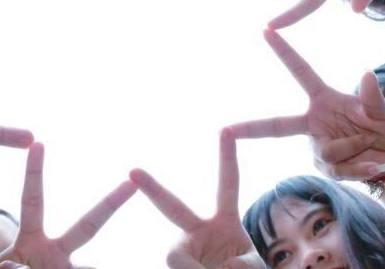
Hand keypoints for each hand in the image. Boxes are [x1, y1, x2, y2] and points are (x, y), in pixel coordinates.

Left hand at [0, 143, 136, 267]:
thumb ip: (7, 267)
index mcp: (30, 242)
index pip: (32, 200)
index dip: (33, 172)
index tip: (39, 144)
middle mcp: (55, 254)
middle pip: (88, 226)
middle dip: (110, 203)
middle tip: (132, 183)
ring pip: (86, 267)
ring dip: (54, 266)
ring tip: (37, 266)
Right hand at [131, 130, 265, 268]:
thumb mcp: (251, 267)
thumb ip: (233, 264)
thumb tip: (191, 265)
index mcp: (225, 221)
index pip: (227, 184)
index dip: (227, 157)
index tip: (225, 129)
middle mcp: (199, 231)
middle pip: (172, 207)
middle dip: (152, 188)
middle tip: (134, 171)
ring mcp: (184, 249)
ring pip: (175, 256)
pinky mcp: (173, 263)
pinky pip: (177, 268)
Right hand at [229, 31, 384, 180]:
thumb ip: (373, 96)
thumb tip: (367, 73)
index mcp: (323, 99)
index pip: (300, 71)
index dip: (283, 51)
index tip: (266, 30)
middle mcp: (314, 122)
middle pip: (276, 126)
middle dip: (249, 128)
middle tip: (226, 130)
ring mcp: (317, 146)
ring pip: (327, 150)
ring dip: (355, 148)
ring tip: (372, 144)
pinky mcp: (324, 167)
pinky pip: (337, 169)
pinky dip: (360, 168)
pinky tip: (375, 165)